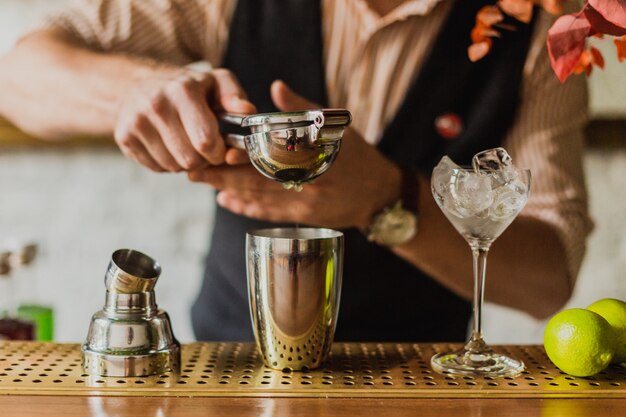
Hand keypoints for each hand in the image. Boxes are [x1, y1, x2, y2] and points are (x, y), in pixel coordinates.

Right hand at [114, 67, 255, 171]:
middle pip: (191, 160)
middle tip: (203, 145)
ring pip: (174, 167)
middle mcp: (156, 104)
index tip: (219, 147)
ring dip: (185, 162)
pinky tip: (168, 145)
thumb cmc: (188, 88)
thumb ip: (235, 96)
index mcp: (183, 91)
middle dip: (204, 159)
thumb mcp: (216, 82)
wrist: (140, 85)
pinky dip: (167, 163)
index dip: (218, 152)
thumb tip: (247, 110)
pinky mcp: (124, 137)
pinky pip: (157, 168)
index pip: (205, 142)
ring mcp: (136, 122)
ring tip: (185, 142)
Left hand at [188, 80, 401, 229]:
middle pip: (255, 180)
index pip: (267, 154)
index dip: (237, 154)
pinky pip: (270, 213)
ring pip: (258, 198)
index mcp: (313, 156)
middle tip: (193, 170)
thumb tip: (275, 88)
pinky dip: (247, 208)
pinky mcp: (304, 219)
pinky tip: (228, 201)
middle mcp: (306, 182)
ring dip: (228, 191)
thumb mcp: (336, 127)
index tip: (212, 148)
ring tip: (204, 183)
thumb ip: (304, 108)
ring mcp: (304, 204)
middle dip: (221, 176)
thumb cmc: (359, 157)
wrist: (381, 196)